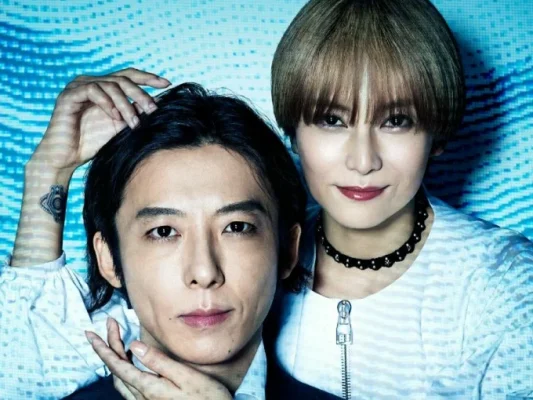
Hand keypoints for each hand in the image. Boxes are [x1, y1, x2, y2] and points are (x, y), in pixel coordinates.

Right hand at [31, 68, 170, 173]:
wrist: (66, 158)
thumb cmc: (92, 143)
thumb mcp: (121, 126)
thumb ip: (135, 113)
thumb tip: (157, 103)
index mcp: (104, 87)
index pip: (129, 75)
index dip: (148, 78)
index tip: (167, 84)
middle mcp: (91, 82)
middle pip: (122, 79)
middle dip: (141, 94)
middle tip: (153, 110)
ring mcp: (78, 86)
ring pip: (110, 85)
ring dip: (126, 104)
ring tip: (134, 122)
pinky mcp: (69, 95)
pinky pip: (92, 90)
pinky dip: (107, 103)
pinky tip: (115, 117)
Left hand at [85, 318, 231, 399]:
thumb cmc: (207, 398)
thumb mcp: (185, 377)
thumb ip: (159, 361)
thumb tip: (134, 346)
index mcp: (148, 387)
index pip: (117, 365)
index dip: (102, 348)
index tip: (90, 334)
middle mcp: (142, 397)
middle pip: (116, 369)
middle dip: (109, 345)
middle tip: (110, 323)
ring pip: (121, 378)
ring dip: (115, 356)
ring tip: (117, 337)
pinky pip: (129, 385)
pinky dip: (124, 367)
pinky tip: (132, 359)